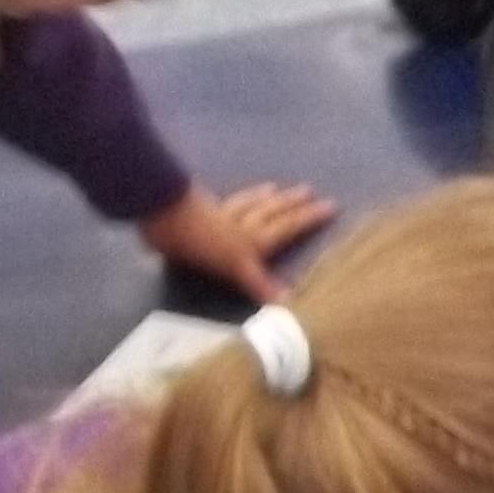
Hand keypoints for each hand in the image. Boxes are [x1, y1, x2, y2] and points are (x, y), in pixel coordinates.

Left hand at [142, 180, 335, 302]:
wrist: (160, 210)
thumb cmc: (195, 243)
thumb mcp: (232, 267)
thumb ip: (260, 283)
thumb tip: (288, 303)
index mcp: (252, 241)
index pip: (287, 230)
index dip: (309, 222)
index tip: (333, 209)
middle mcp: (243, 224)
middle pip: (273, 212)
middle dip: (295, 206)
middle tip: (314, 194)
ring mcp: (222, 213)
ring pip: (251, 202)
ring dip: (268, 197)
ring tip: (279, 188)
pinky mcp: (200, 207)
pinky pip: (227, 200)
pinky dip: (236, 197)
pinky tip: (233, 196)